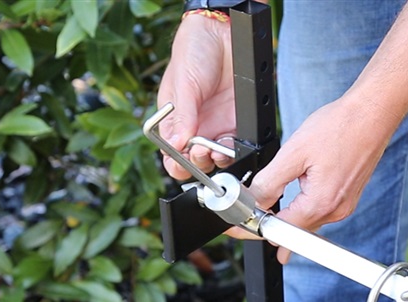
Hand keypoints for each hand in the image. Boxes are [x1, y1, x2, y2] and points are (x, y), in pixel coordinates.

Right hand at [158, 15, 235, 179]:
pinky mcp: (236, 123)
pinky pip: (236, 146)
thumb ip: (182, 116)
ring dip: (215, 160)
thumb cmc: (194, 51)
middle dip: (197, 163)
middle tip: (199, 151)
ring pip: (216, 158)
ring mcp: (216, 127)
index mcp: (175, 121)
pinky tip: (229, 144)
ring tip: (214, 149)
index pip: (171, 154)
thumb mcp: (184, 83)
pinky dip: (233, 151)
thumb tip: (176, 145)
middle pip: (194, 162)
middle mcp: (195, 128)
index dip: (175, 163)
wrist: (223, 31)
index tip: (181, 161)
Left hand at [237, 94, 398, 262]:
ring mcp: (344, 206)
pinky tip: (296, 189)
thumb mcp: (294, 153)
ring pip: (306, 220)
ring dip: (287, 212)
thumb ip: (270, 182)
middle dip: (271, 220)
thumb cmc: (340, 127)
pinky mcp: (348, 198)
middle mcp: (335, 211)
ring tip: (273, 194)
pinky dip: (303, 205)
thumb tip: (254, 201)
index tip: (241, 227)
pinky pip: (319, 210)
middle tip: (251, 206)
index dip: (257, 227)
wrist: (372, 114)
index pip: (281, 231)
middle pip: (294, 229)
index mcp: (321, 204)